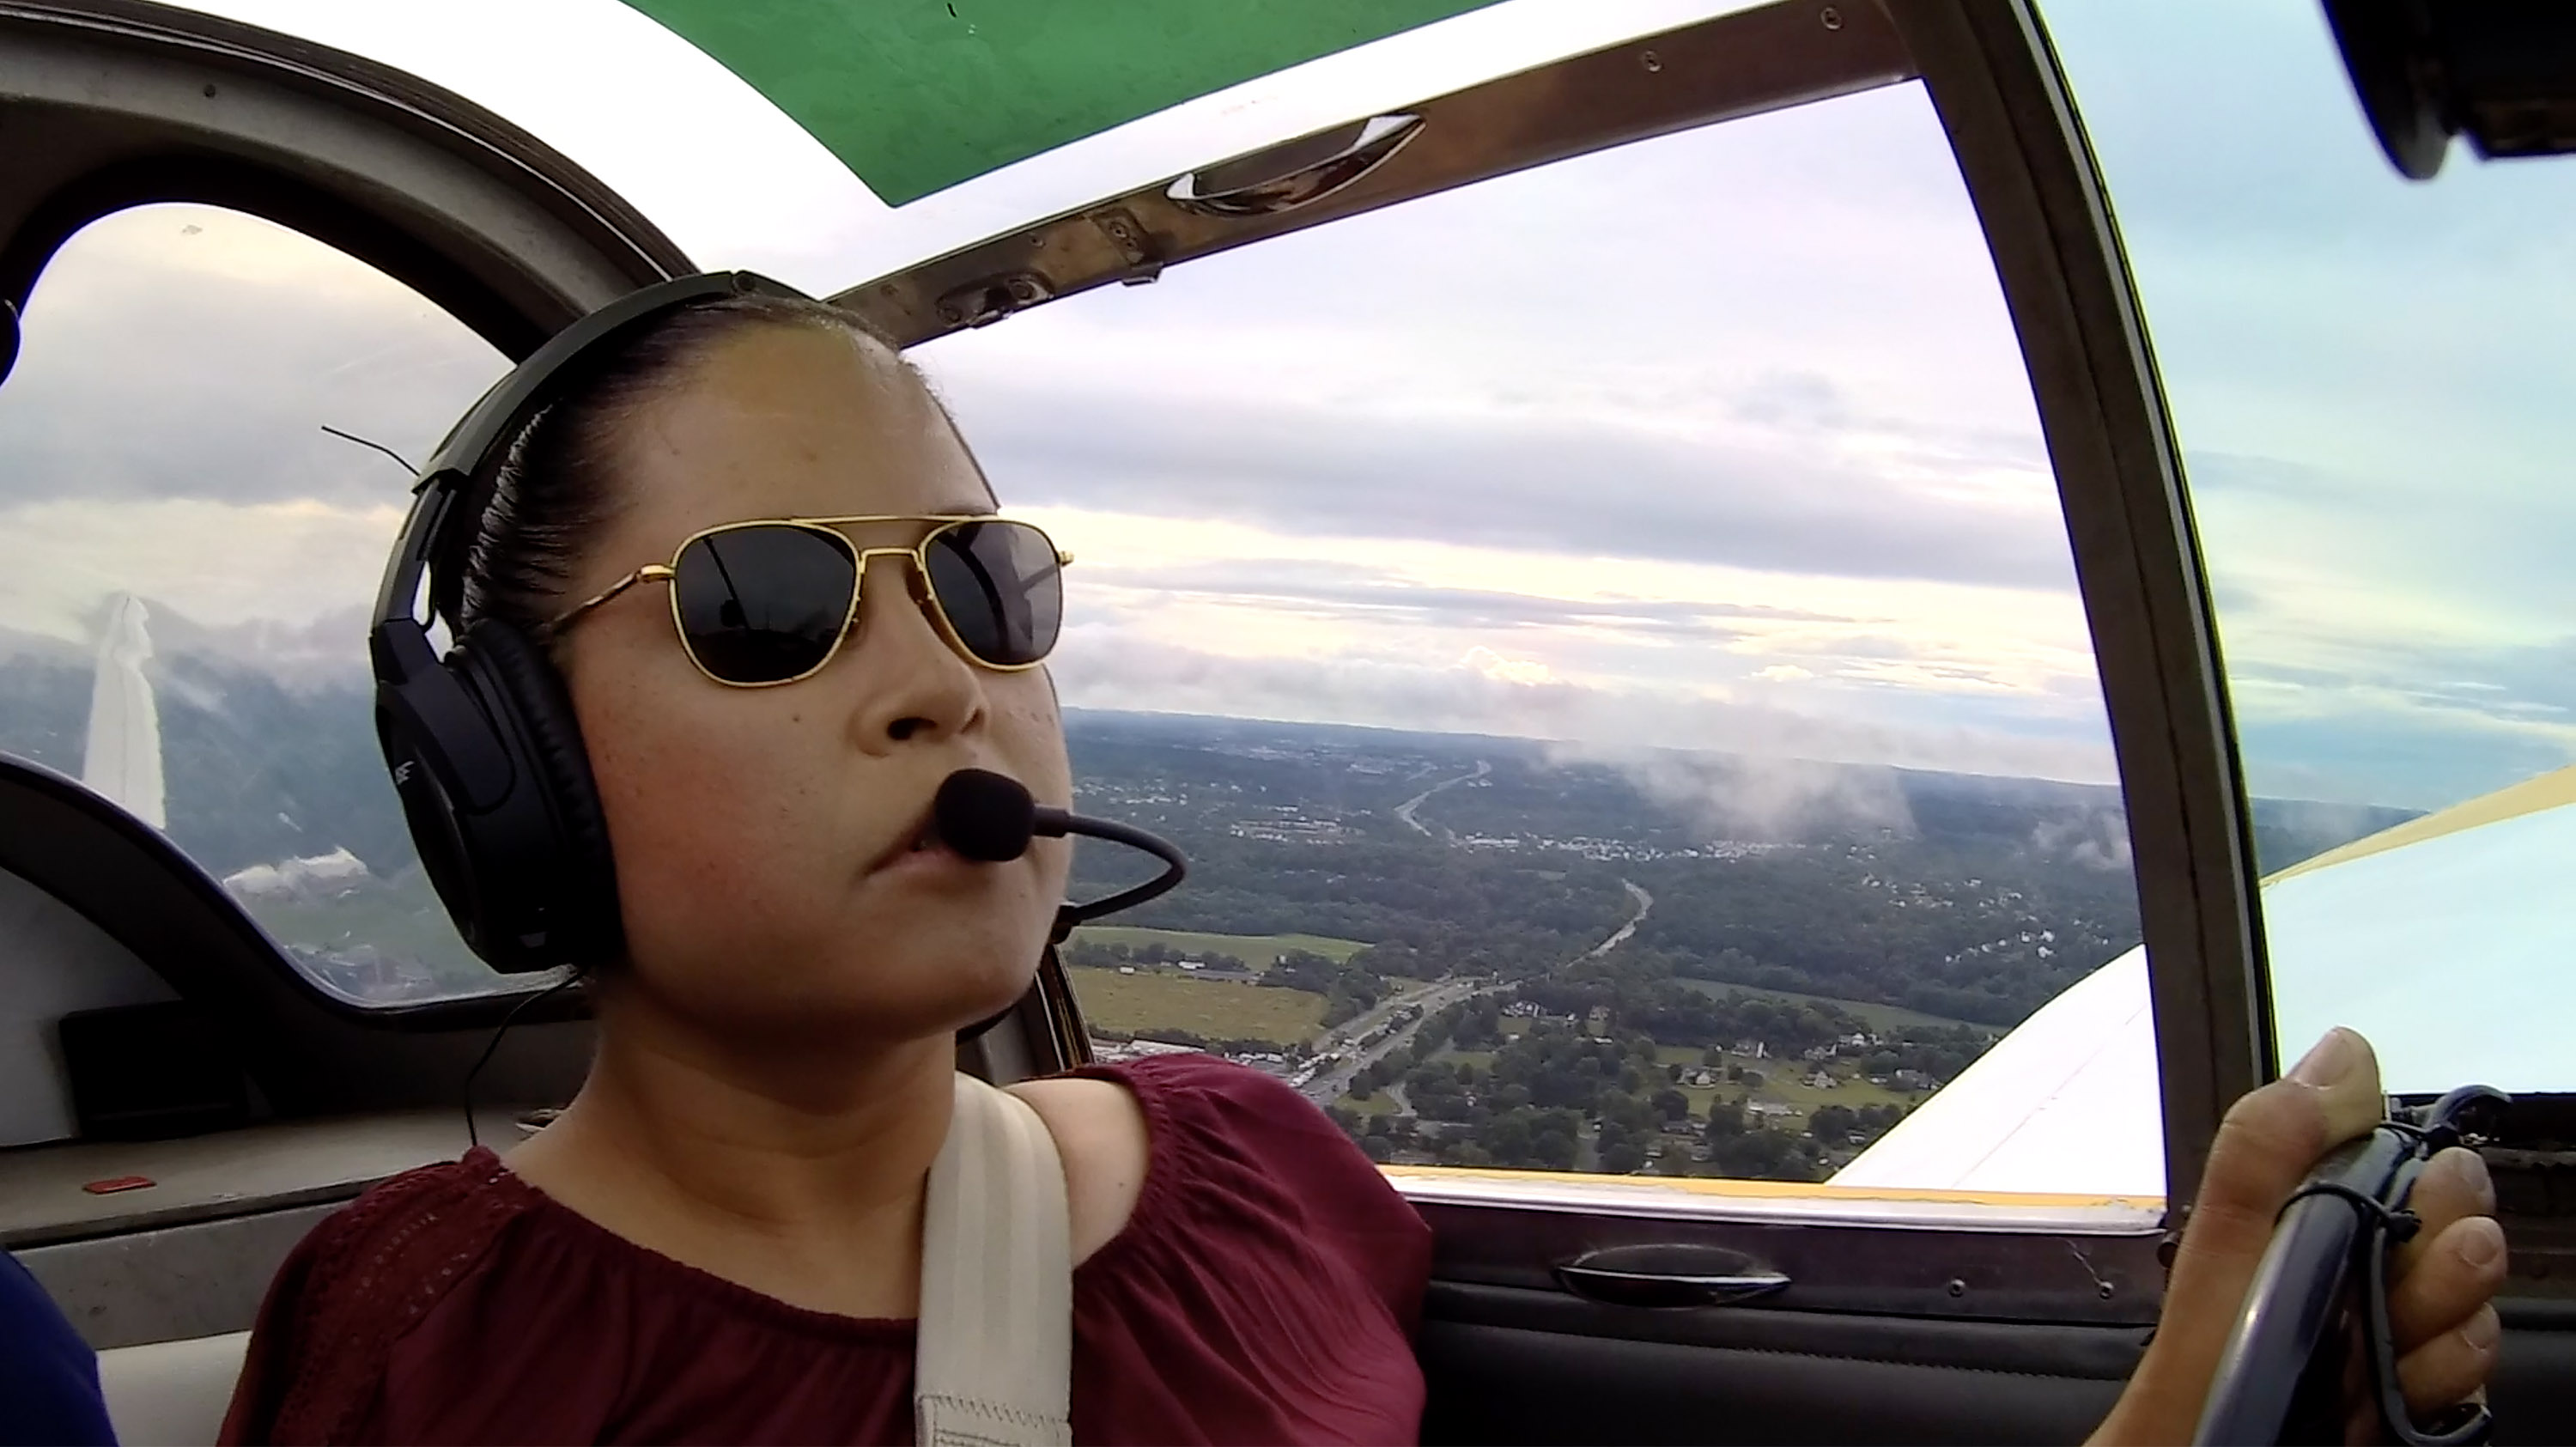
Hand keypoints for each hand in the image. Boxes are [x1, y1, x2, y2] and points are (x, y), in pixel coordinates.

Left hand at [2090, 1028, 2506, 1444]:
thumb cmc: (2204, 1358)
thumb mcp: (2226, 1239)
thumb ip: (2270, 1146)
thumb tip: (2347, 1048)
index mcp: (2309, 1218)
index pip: (2397, 1165)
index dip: (2421, 1170)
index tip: (2421, 1184)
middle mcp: (2355, 1273)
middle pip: (2453, 1228)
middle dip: (2445, 1242)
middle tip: (2405, 1271)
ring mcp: (2388, 1339)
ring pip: (2472, 1304)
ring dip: (2443, 1318)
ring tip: (2395, 1338)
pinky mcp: (2410, 1402)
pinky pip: (2470, 1377)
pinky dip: (2444, 1378)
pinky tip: (2403, 1387)